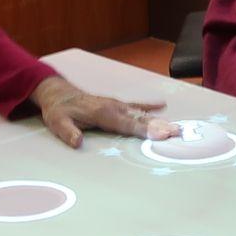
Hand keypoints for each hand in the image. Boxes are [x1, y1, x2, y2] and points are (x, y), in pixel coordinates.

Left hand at [30, 77, 176, 148]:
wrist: (58, 93)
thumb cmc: (59, 110)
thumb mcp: (58, 122)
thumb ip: (68, 132)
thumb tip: (77, 142)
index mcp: (102, 113)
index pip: (127, 124)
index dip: (144, 130)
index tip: (159, 134)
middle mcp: (113, 107)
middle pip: (140, 119)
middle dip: (159, 126)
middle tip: (177, 132)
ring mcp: (116, 104)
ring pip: (142, 113)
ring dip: (160, 120)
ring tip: (177, 127)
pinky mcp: (116, 104)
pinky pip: (135, 105)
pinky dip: (149, 106)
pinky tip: (162, 106)